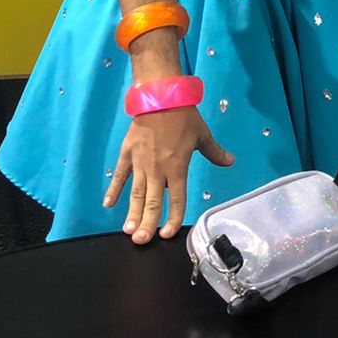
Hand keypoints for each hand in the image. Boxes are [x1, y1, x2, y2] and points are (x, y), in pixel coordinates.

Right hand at [103, 107, 233, 243]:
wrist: (160, 96)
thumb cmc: (183, 116)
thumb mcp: (202, 135)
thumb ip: (214, 152)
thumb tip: (230, 161)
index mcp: (177, 167)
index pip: (176, 199)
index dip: (172, 218)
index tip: (167, 234)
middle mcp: (158, 169)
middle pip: (152, 201)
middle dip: (147, 223)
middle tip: (141, 241)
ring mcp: (140, 162)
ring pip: (135, 193)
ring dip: (131, 212)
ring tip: (128, 231)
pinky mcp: (127, 153)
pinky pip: (120, 174)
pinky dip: (113, 189)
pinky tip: (107, 204)